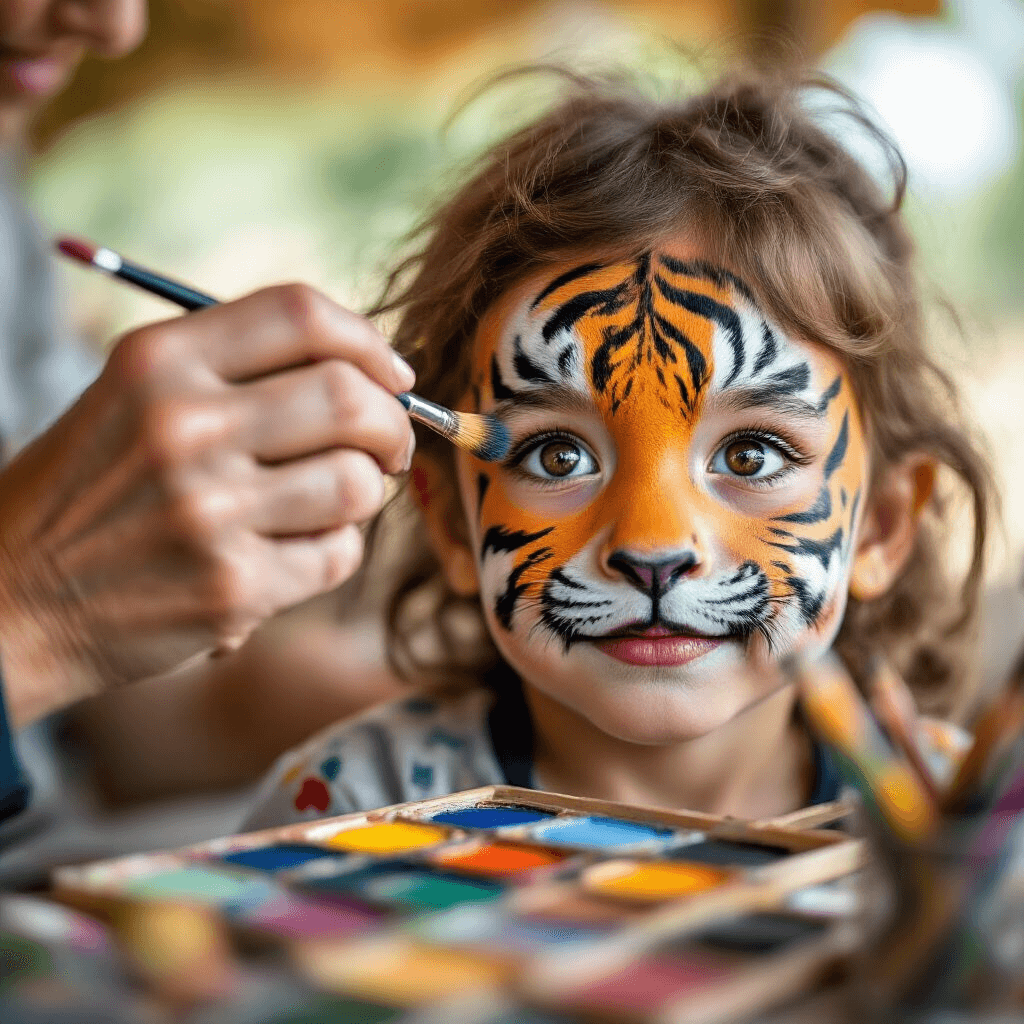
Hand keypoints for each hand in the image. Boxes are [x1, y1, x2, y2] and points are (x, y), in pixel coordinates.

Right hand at [0, 284, 413, 727]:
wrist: (10, 600)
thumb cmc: (91, 493)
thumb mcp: (134, 399)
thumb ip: (239, 373)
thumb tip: (375, 375)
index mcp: (157, 362)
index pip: (300, 314)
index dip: (368, 341)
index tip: (393, 375)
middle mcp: (182, 426)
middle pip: (350, 397)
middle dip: (392, 425)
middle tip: (389, 448)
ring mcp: (207, 511)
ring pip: (358, 482)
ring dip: (368, 493)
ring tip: (336, 502)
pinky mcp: (232, 588)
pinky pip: (339, 555)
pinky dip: (335, 552)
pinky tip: (294, 554)